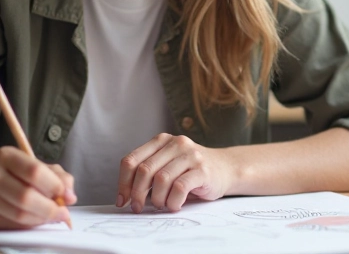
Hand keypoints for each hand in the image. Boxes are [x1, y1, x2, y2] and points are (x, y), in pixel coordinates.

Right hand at [0, 146, 76, 228]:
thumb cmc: (11, 176)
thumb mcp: (33, 166)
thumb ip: (56, 176)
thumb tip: (70, 196)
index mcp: (5, 155)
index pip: (35, 171)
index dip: (55, 186)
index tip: (67, 195)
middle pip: (27, 196)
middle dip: (50, 208)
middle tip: (63, 213)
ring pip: (19, 214)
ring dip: (41, 219)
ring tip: (51, 217)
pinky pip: (11, 226)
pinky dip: (29, 226)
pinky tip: (34, 221)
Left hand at [117, 133, 234, 212]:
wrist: (226, 168)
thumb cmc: (190, 170)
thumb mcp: (167, 163)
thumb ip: (148, 172)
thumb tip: (124, 196)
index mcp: (161, 140)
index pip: (131, 160)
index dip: (123, 183)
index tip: (122, 200)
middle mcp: (175, 143)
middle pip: (144, 170)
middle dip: (137, 194)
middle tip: (138, 208)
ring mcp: (190, 155)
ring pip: (161, 179)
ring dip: (157, 199)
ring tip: (161, 205)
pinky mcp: (203, 170)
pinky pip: (179, 188)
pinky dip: (173, 201)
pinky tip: (175, 205)